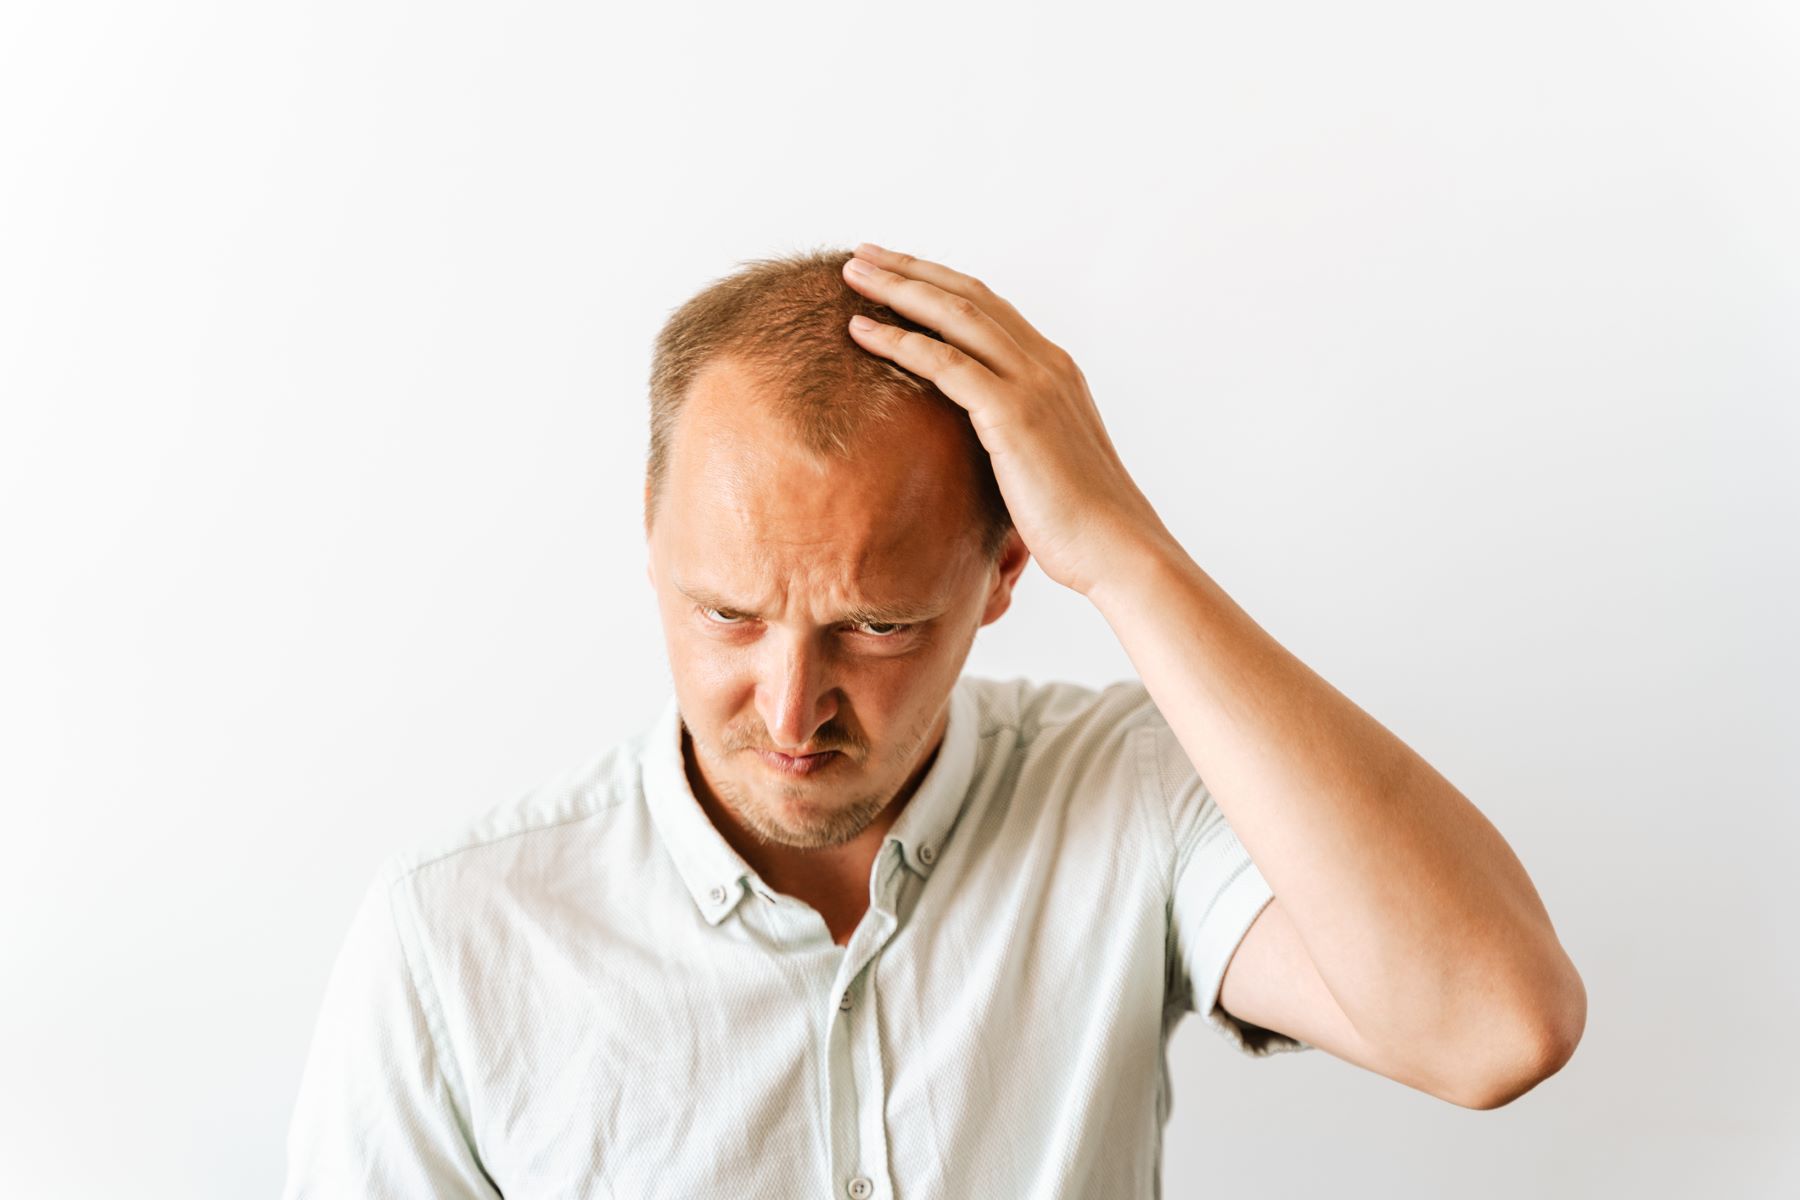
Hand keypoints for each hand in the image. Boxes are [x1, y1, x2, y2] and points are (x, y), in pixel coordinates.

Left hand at [841, 242, 1172, 597]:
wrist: (1117, 550)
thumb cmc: (1079, 525)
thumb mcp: (1043, 465)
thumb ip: (1013, 439)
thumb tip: (981, 452)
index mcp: (1055, 372)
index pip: (990, 308)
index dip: (940, 284)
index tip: (897, 271)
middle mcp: (1046, 365)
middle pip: (968, 296)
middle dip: (911, 270)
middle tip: (861, 255)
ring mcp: (1033, 384)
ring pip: (954, 316)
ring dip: (897, 289)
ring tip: (850, 274)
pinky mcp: (1013, 414)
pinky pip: (944, 363)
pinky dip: (899, 341)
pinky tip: (860, 330)